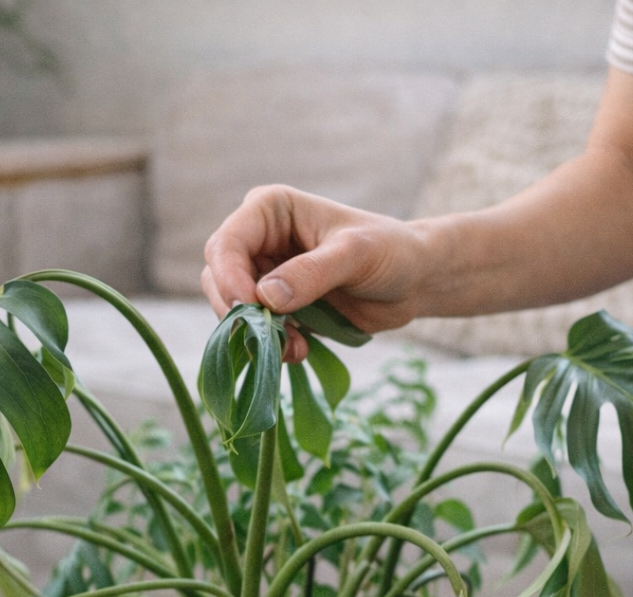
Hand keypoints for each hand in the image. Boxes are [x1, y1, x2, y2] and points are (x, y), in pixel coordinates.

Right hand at [202, 185, 430, 360]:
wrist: (413, 281)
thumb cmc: (389, 251)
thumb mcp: (354, 255)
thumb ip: (312, 274)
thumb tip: (265, 297)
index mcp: (270, 211)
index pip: (226, 244)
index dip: (228, 277)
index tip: (247, 308)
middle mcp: (260, 241)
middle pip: (219, 279)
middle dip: (240, 312)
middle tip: (272, 336)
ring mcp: (267, 276)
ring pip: (234, 310)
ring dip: (258, 335)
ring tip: (295, 347)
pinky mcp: (280, 308)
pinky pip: (258, 331)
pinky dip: (272, 346)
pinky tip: (301, 350)